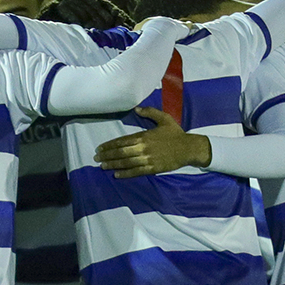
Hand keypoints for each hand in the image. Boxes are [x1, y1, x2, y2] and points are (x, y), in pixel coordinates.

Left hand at [93, 107, 211, 177]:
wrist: (188, 148)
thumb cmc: (175, 133)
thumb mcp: (164, 118)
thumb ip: (150, 112)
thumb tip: (137, 109)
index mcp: (144, 136)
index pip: (123, 141)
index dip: (110, 145)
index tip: (100, 147)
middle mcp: (143, 148)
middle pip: (121, 152)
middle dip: (108, 155)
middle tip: (96, 157)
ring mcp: (147, 159)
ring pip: (126, 162)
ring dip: (113, 164)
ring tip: (102, 166)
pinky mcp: (153, 168)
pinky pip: (137, 171)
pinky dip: (126, 174)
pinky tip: (116, 175)